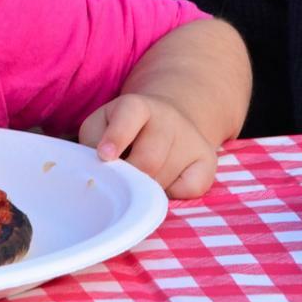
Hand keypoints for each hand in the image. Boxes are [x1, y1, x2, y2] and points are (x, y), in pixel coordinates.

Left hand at [78, 92, 220, 197]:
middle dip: (130, 179)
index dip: (117, 136)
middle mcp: (168, 118)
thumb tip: (99, 169)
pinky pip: (192, 189)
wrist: (169, 118)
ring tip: (140, 182)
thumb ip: (92, 142)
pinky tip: (166, 183)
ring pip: (166, 179)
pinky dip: (175, 194)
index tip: (105, 155)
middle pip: (148, 160)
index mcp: (138, 106)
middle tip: (121, 184)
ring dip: (147, 190)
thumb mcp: (101, 125)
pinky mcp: (209, 159)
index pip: (130, 115)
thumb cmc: (124, 130)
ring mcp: (191, 138)